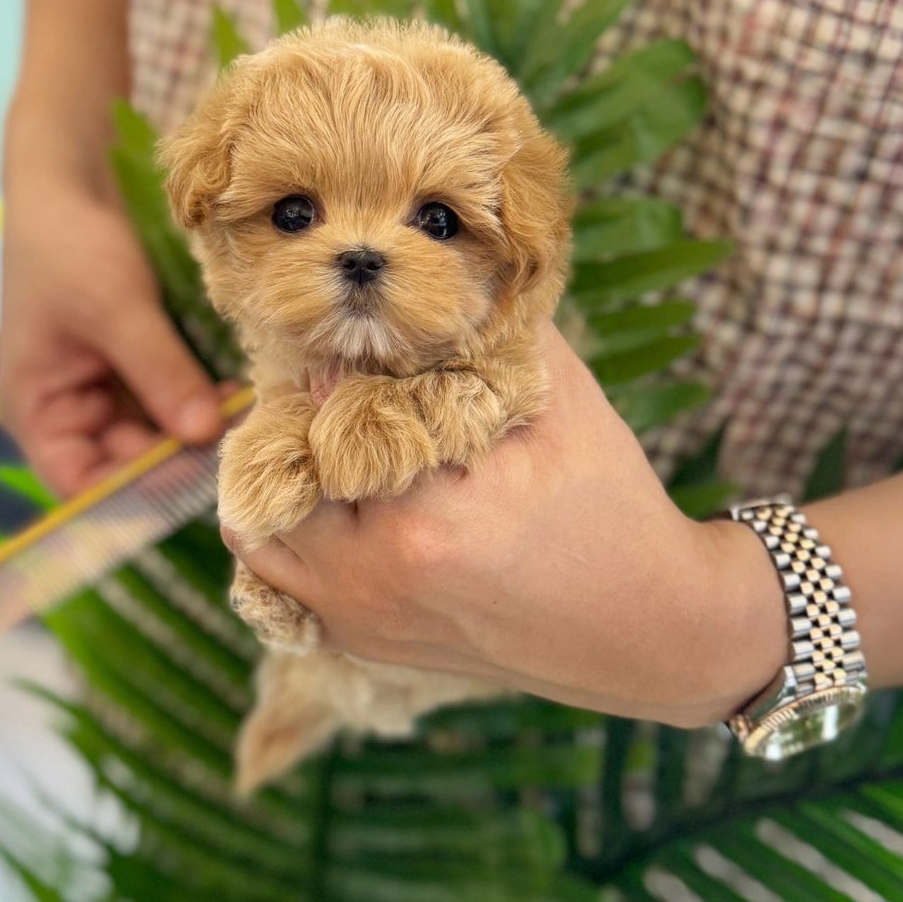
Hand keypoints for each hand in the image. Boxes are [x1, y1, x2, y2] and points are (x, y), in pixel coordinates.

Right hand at [0, 164, 226, 495]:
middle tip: (238, 446)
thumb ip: (162, 374)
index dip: (136, 493)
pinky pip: (165, 398)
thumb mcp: (118, 310)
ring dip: (193, 427)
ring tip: (242, 418)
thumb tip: (206, 434)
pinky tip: (232, 393)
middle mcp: (65, 412)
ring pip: (153, 432)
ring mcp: (99, 389)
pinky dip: (195, 398)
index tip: (196, 477)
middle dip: (178, 456)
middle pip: (124, 463)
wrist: (66, 178)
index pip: (83, 487)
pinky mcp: (129, 364)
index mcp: (36, 412)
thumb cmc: (68, 242)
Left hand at [225, 327, 785, 727]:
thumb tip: (429, 259)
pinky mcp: (358, 642)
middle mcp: (377, 577)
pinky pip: (275, 575)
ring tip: (324, 435)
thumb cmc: (611, 503)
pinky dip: (284, 528)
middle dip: (296, 412)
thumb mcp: (562, 398)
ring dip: (277, 472)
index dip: (334, 359)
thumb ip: (486, 327)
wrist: (647, 629)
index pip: (330, 407)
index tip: (350, 332)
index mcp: (430, 516)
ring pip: (256, 525)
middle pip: (278, 464)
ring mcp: (359, 619)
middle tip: (330, 377)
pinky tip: (329, 493)